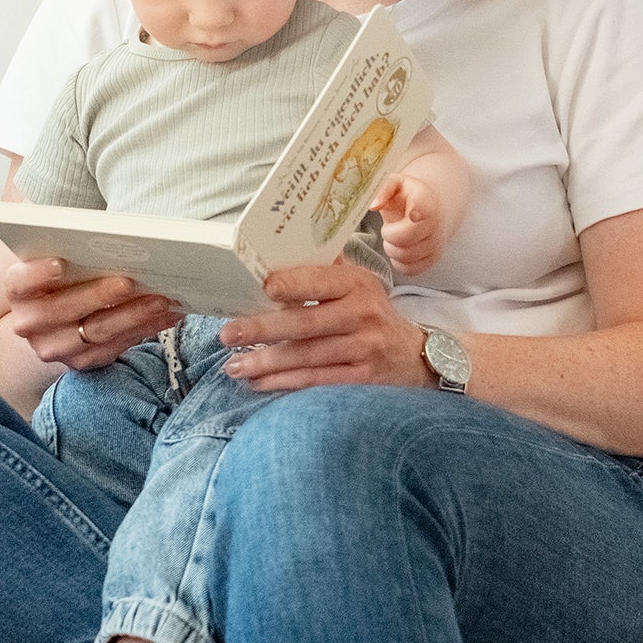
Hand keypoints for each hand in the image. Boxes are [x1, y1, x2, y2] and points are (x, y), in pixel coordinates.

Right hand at [3, 258, 182, 370]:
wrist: (55, 321)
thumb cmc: (63, 278)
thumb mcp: (57, 260)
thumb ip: (72, 250)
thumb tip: (116, 238)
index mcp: (18, 290)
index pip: (20, 282)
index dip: (38, 274)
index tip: (60, 263)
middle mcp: (29, 323)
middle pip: (63, 310)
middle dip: (99, 295)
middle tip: (130, 281)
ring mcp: (54, 347)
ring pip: (96, 332)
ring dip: (133, 315)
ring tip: (161, 300)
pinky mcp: (81, 362)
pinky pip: (117, 346)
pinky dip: (145, 329)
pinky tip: (166, 315)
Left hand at [218, 262, 435, 392]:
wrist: (415, 356)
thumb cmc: (372, 316)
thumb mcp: (359, 286)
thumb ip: (324, 272)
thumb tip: (272, 258)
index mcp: (358, 284)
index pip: (318, 281)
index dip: (289, 284)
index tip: (259, 288)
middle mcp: (363, 314)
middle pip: (304, 323)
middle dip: (261, 329)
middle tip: (227, 334)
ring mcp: (364, 349)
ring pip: (306, 357)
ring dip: (265, 363)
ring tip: (234, 365)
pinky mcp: (362, 379)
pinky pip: (316, 382)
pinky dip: (284, 384)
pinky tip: (259, 383)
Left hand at [371, 173, 445, 275]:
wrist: (432, 208)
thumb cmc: (409, 196)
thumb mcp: (396, 183)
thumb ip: (383, 189)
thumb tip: (373, 206)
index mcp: (426, 201)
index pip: (425, 210)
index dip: (418, 213)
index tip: (413, 215)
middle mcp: (435, 224)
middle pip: (405, 238)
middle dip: (389, 235)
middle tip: (389, 228)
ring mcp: (436, 243)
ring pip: (405, 257)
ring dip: (392, 249)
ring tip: (395, 237)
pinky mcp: (433, 259)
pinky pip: (410, 269)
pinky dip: (399, 262)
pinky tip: (400, 249)